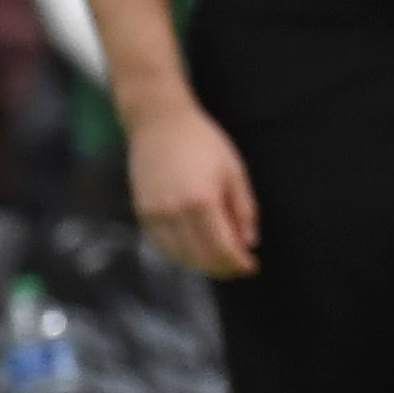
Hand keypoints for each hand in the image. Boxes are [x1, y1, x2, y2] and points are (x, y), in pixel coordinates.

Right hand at [126, 97, 258, 279]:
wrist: (160, 123)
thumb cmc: (204, 143)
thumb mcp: (235, 172)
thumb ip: (244, 210)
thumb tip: (249, 243)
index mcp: (202, 201)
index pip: (222, 249)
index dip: (239, 264)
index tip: (251, 267)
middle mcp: (174, 212)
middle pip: (201, 258)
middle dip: (224, 268)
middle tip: (238, 267)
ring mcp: (154, 214)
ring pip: (180, 256)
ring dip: (203, 264)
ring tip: (221, 259)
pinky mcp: (142, 213)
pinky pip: (162, 246)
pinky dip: (181, 254)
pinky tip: (196, 250)